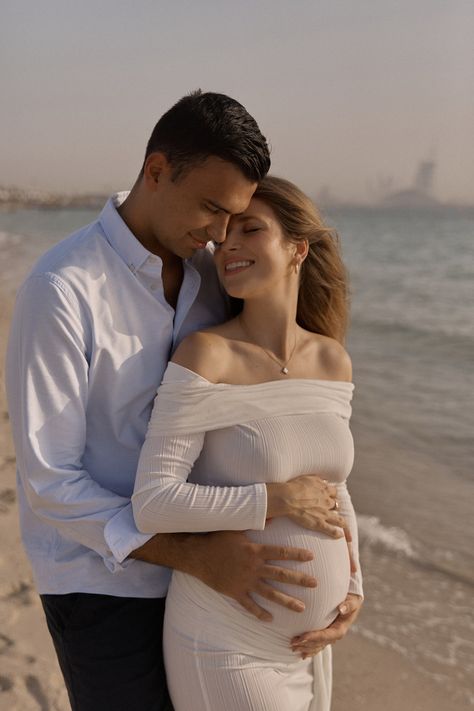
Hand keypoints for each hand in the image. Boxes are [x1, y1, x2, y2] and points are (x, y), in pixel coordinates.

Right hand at [187, 530, 317, 620]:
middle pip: (281, 574)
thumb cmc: (217, 538)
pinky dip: (260, 613)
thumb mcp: (236, 527)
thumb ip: (255, 522)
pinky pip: (249, 605)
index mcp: (255, 550)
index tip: (312, 556)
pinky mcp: (235, 592)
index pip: (281, 552)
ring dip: (287, 601)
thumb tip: (272, 515)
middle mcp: (253, 567)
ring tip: (302, 607)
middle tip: (316, 584)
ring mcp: (245, 581)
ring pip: (270, 593)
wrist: (197, 555)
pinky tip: (270, 619)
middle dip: (299, 579)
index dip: (297, 554)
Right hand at [267, 475, 347, 538]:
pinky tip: (340, 535)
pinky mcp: (319, 524)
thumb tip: (322, 480)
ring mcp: (324, 513)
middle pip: (335, 504)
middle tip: (332, 509)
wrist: (288, 498)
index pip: (333, 492)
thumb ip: (317, 480)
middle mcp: (326, 501)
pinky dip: (337, 533)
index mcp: (324, 489)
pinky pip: (331, 530)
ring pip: (338, 519)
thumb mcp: (308, 478)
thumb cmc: (295, 486)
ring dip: (341, 521)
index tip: (330, 496)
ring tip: (343, 524)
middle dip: (334, 506)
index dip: (332, 494)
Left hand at [290, 593, 362, 657]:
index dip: (314, 637)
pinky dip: (310, 650)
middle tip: (292, 644)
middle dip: (306, 644)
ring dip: (305, 648)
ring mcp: (330, 637)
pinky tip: (301, 654)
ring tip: (292, 648)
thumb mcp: (353, 602)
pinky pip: (318, 645)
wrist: (353, 603)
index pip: (326, 635)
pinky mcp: (326, 635)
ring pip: (317, 646)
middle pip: (319, 643)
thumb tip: (341, 609)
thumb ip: (348, 605)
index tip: (302, 637)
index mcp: (340, 629)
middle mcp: (335, 635)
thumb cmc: (352, 601)